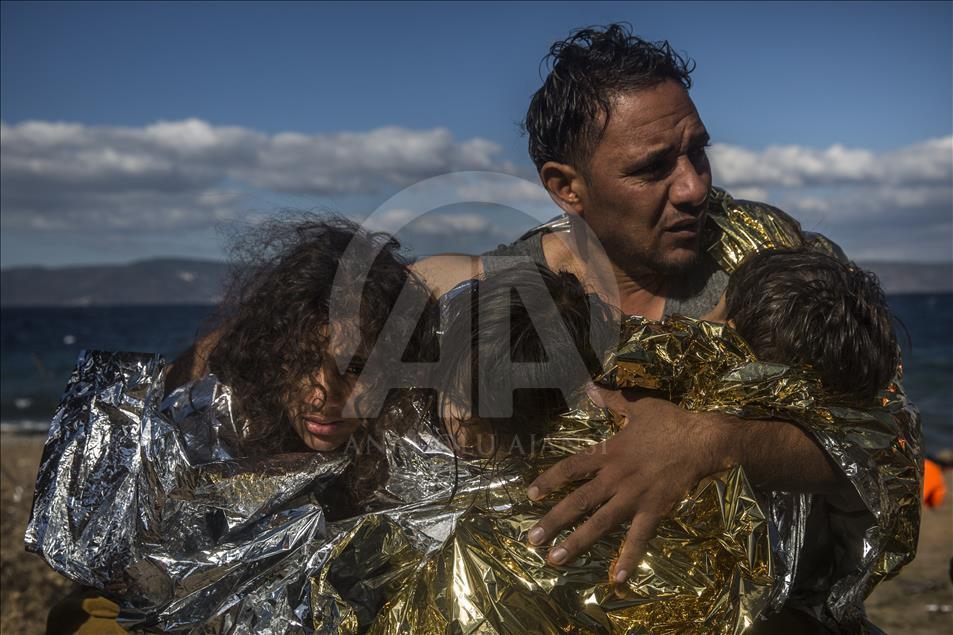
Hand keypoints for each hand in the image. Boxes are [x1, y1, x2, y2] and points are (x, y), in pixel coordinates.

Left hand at [526, 386, 727, 582]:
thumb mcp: (638, 406)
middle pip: (578, 501)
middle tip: (531, 540)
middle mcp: (615, 477)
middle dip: (553, 521)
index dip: (549, 480)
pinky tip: (616, 579)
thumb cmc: (671, 422)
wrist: (704, 439)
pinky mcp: (654, 509)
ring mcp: (633, 496)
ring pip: (600, 523)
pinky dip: (628, 558)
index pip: (571, 468)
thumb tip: (591, 386)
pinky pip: (639, 538)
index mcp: (609, 453)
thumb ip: (611, 400)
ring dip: (577, 542)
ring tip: (555, 560)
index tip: (530, 494)